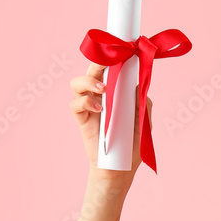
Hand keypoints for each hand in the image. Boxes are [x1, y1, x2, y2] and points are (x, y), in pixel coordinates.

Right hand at [69, 63, 152, 180]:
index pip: (111, 69)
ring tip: (103, 88)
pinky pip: (75, 104)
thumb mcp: (144, 121)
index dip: (112, 58)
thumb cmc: (133, 144)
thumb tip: (139, 85)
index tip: (122, 52)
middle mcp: (100, 95)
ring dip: (88, 81)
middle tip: (108, 64)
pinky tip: (99, 108)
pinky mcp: (82, 119)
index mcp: (116, 92)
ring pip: (77, 83)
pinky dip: (85, 102)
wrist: (121, 167)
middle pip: (92, 70)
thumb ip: (143, 103)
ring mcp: (89, 106)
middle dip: (98, 63)